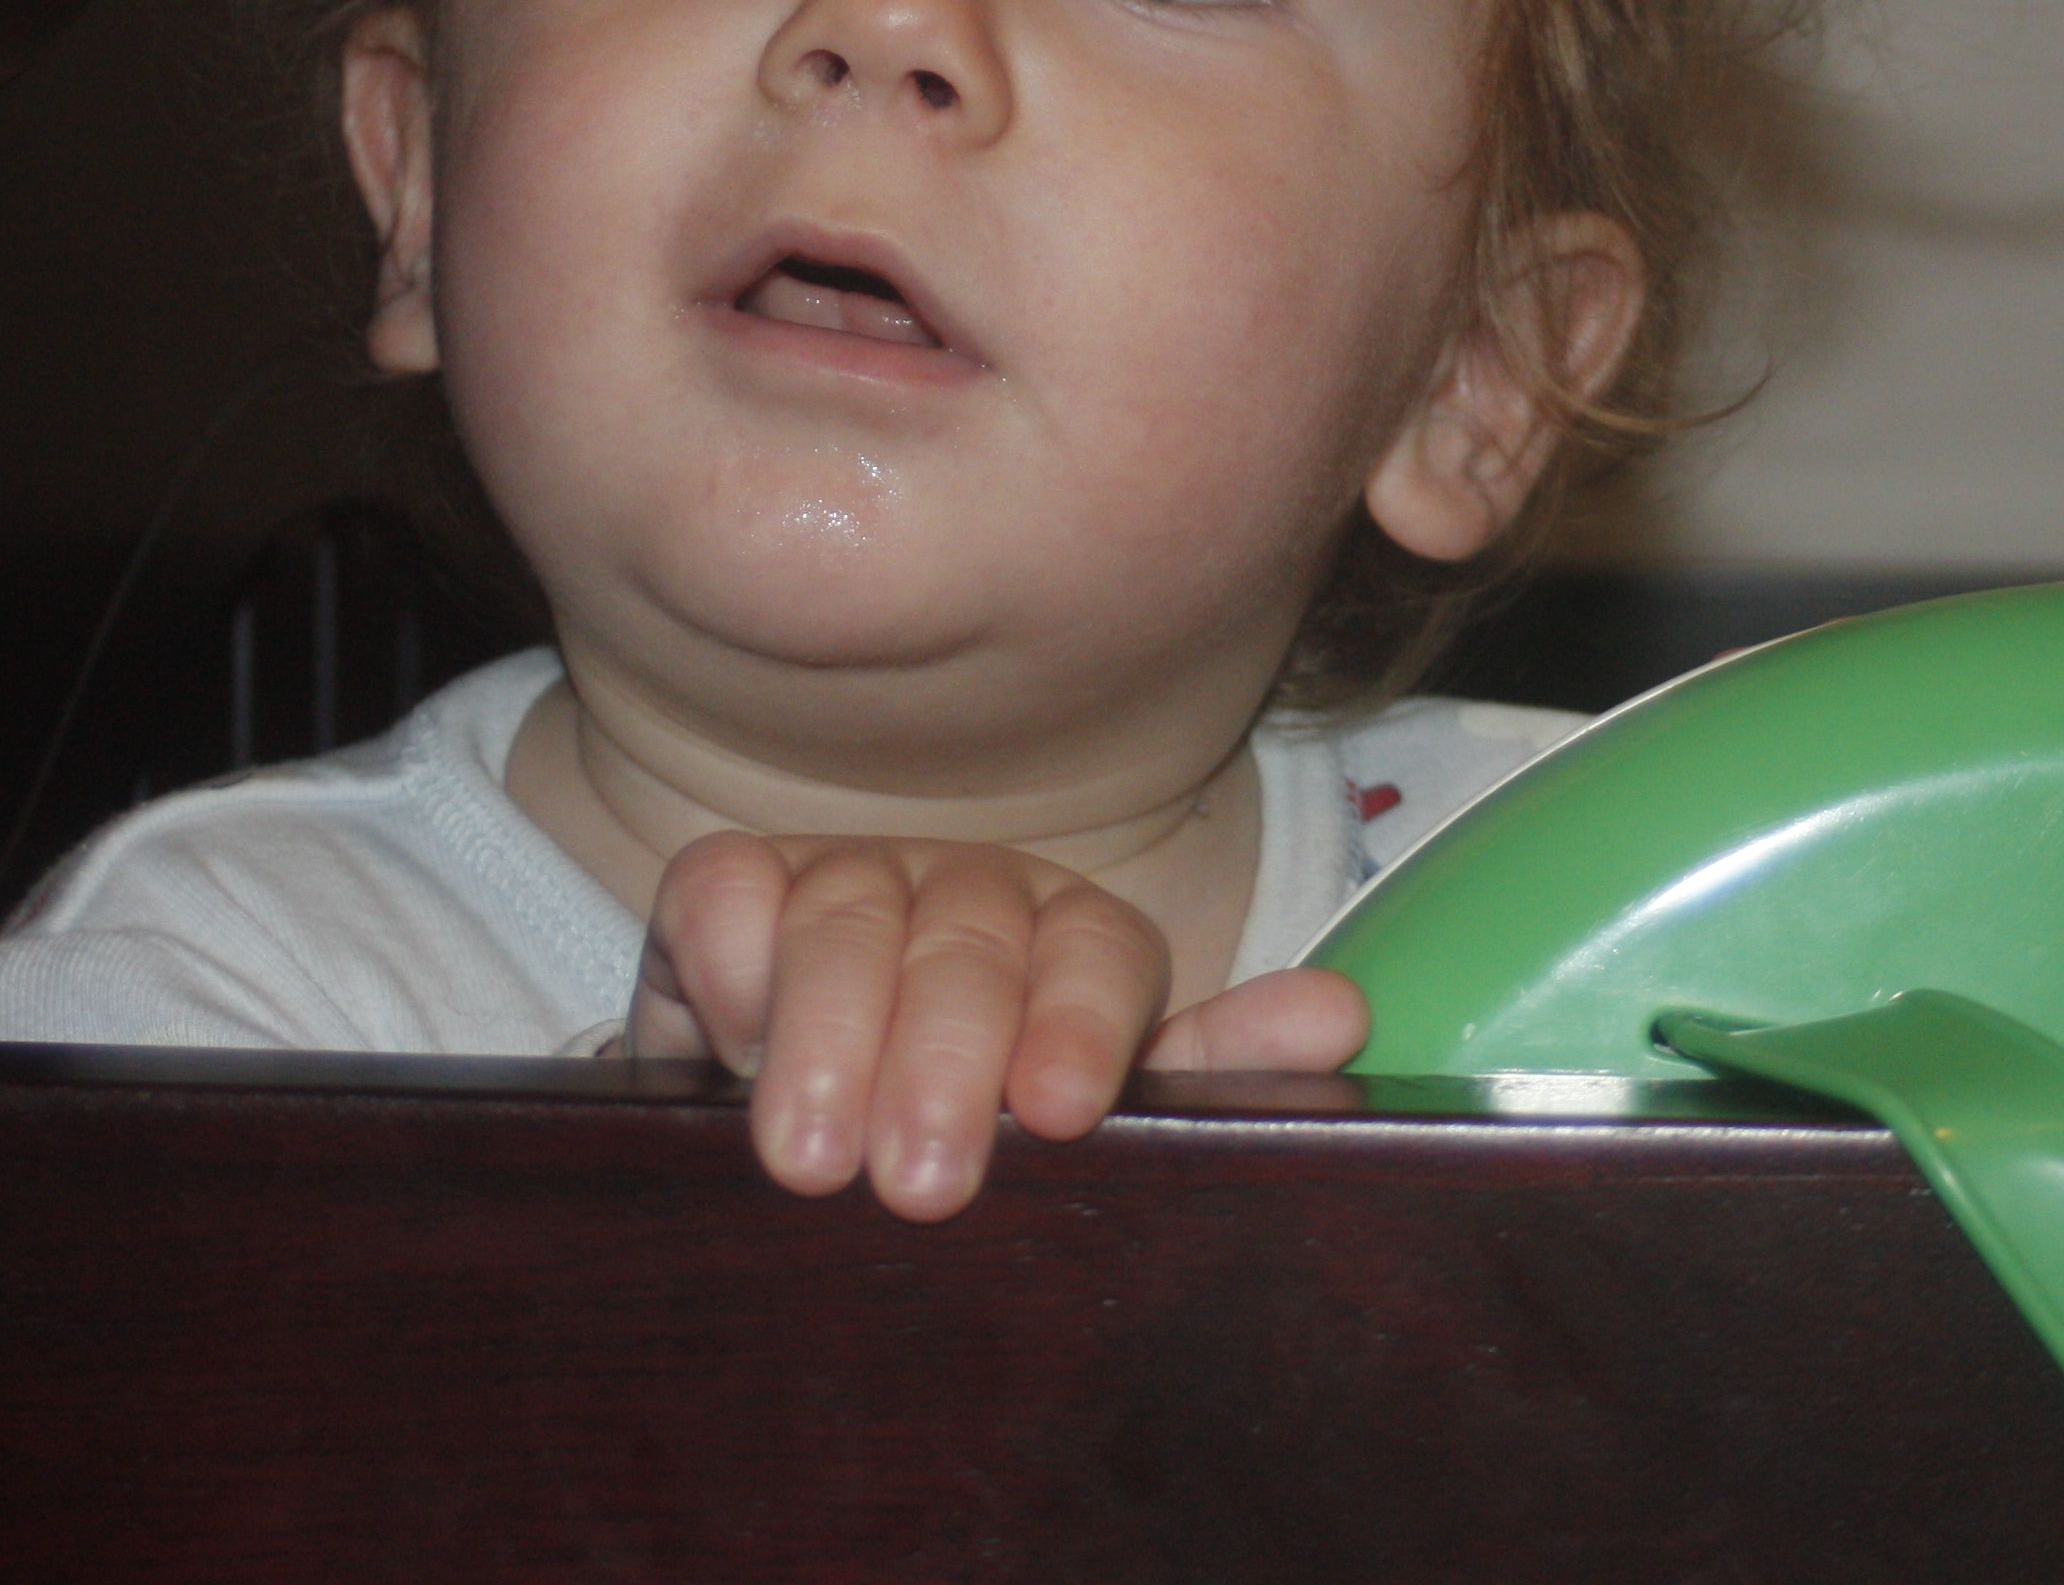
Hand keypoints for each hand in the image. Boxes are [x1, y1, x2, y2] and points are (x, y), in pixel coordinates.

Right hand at [624, 831, 1367, 1220]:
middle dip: (945, 1062)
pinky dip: (725, 956)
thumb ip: (1210, 1075)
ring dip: (830, 1033)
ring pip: (848, 915)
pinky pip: (725, 887)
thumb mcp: (1093, 1117)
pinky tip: (725, 1039)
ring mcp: (848, 878)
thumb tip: (1338, 1018)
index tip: (1057, 1114)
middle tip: (920, 1185)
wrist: (818, 1118)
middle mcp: (968, 892)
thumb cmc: (984, 1125)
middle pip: (970, 943)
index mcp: (1075, 939)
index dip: (1084, 1026)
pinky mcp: (731, 885)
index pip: (1103, 952)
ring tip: (812, 1160)